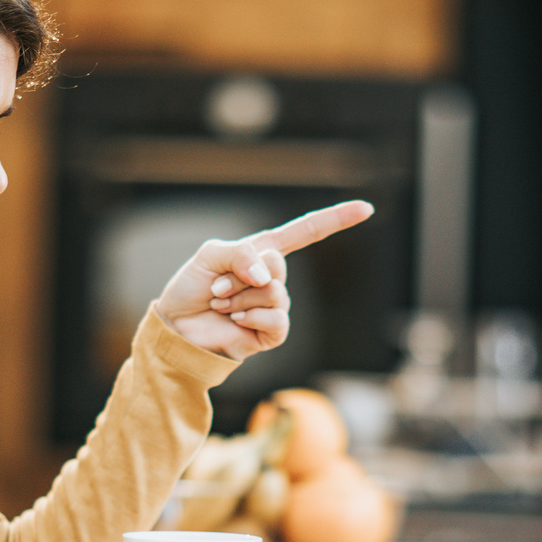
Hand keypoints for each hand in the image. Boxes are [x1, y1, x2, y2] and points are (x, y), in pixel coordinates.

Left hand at [153, 201, 374, 360]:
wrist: (176, 327)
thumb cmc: (191, 288)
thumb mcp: (210, 255)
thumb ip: (240, 254)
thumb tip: (268, 277)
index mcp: (264, 252)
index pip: (306, 232)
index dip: (336, 219)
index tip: (365, 208)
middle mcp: (273, 278)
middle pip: (278, 267)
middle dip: (239, 276)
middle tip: (217, 286)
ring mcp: (274, 305)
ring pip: (274, 294)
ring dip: (239, 298)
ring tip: (221, 303)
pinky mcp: (270, 332)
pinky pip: (278, 321)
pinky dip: (252, 317)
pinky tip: (236, 320)